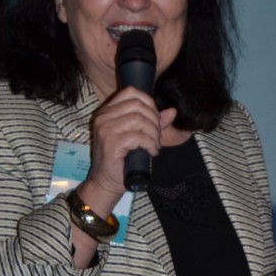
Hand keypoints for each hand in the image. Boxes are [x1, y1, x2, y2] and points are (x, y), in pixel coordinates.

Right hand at [81, 88, 176, 216]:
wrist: (106, 183)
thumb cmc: (121, 161)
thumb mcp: (138, 138)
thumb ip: (153, 123)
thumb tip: (172, 112)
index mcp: (107, 111)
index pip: (131, 92)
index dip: (149, 103)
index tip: (155, 120)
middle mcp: (104, 117)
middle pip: (137, 104)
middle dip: (154, 119)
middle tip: (156, 136)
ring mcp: (106, 129)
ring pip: (139, 120)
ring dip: (153, 133)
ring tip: (154, 145)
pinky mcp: (111, 143)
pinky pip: (138, 136)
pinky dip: (150, 144)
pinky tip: (152, 152)